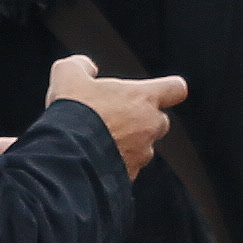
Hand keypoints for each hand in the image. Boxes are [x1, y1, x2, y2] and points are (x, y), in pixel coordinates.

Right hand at [48, 53, 187, 178]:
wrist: (66, 157)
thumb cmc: (74, 113)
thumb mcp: (68, 76)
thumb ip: (81, 66)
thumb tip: (87, 67)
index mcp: (143, 98)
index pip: (176, 88)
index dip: (168, 88)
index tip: (156, 90)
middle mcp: (150, 126)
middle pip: (159, 120)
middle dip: (141, 120)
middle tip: (114, 118)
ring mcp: (142, 154)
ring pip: (144, 147)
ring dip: (128, 144)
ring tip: (98, 142)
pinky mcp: (131, 176)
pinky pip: (128, 168)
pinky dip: (116, 164)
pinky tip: (93, 160)